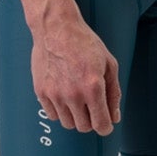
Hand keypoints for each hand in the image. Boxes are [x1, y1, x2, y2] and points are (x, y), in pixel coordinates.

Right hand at [32, 16, 121, 134]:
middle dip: (91, 120)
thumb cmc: (84, 43)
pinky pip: (53, 115)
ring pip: (68, 124)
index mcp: (93, 87)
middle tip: (91, 105)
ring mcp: (55, 94)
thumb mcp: (109, 64)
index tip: (105, 123)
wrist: (56, 27)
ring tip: (78, 99)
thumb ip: (114, 93)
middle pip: (84, 127)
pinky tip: (64, 96)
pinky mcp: (41, 92)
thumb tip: (114, 116)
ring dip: (75, 116)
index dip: (106, 127)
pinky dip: (60, 111)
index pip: (101, 125)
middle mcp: (73, 94)